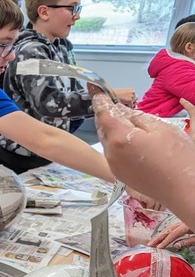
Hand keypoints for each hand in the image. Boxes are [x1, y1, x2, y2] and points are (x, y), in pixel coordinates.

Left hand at [91, 87, 194, 215]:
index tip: (93, 86)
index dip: (98, 98)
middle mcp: (110, 152)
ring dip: (114, 128)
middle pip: (103, 126)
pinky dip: (118, 142)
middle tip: (118, 103)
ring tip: (131, 123)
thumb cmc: (178, 158)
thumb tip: (122, 111)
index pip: (103, 112)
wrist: (183, 190)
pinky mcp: (119, 173)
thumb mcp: (161, 128)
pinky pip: (113, 152)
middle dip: (108, 113)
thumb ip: (137, 117)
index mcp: (119, 138)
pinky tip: (133, 140)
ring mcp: (113, 164)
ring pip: (108, 139)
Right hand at [148, 220, 194, 249]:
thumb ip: (188, 241)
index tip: (158, 247)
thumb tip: (176, 245)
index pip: (172, 234)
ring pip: (168, 228)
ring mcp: (182, 223)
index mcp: (185, 226)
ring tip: (153, 242)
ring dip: (160, 235)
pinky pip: (171, 228)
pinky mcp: (183, 224)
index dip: (165, 241)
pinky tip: (162, 237)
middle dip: (157, 238)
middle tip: (149, 244)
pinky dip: (165, 233)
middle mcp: (182, 223)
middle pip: (167, 230)